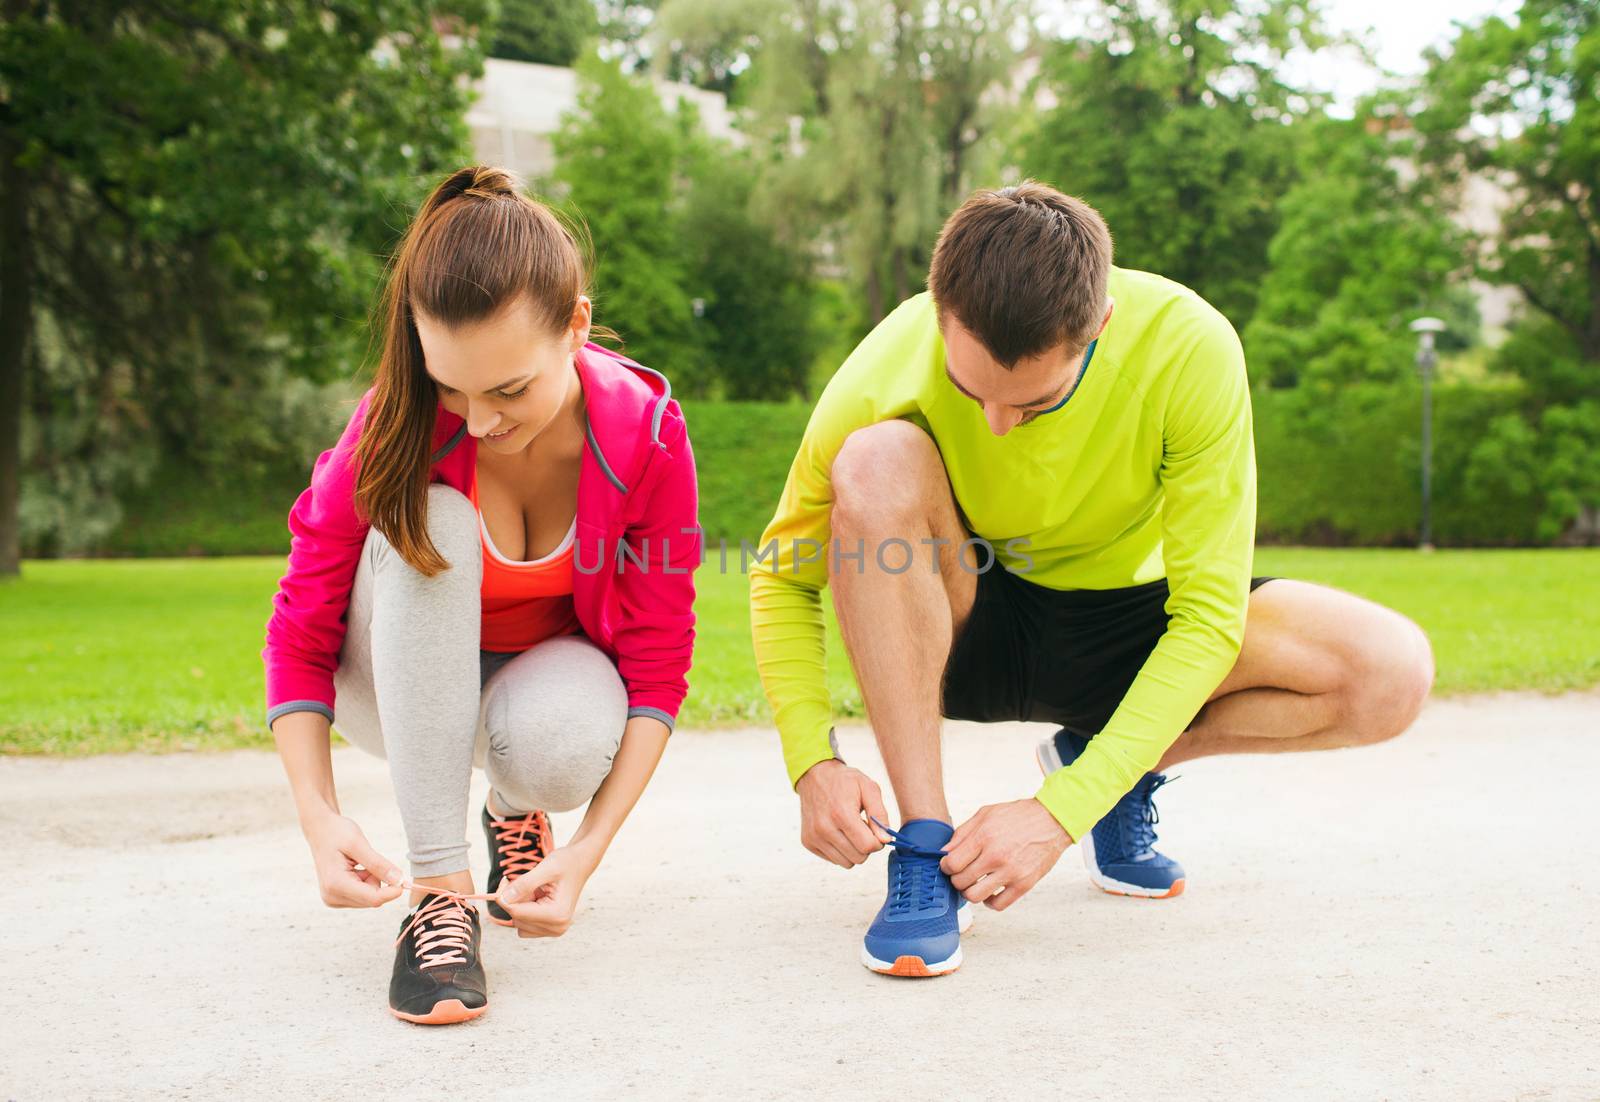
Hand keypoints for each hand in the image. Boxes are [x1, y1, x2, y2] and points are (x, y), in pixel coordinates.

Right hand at [301, 812, 404, 908]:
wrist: (320, 829)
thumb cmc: (337, 832)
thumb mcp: (359, 844)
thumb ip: (378, 864)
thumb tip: (399, 880)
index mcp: (336, 884)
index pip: (373, 898)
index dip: (392, 891)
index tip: (405, 880)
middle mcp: (332, 897)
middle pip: (372, 900)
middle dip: (379, 882)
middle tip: (369, 860)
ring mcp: (332, 899)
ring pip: (369, 898)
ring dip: (372, 882)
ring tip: (358, 863)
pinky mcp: (336, 898)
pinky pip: (362, 895)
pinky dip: (365, 882)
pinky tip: (355, 869)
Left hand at [497, 843, 600, 937]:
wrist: (579, 864)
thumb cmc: (566, 863)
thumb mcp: (546, 868)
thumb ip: (524, 884)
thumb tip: (502, 899)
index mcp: (557, 914)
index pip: (517, 913)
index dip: (505, 896)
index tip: (505, 881)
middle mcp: (557, 927)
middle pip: (516, 919)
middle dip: (514, 900)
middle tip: (522, 880)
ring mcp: (554, 930)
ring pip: (518, 923)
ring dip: (520, 905)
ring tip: (534, 890)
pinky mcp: (550, 929)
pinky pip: (524, 925)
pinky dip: (525, 911)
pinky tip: (536, 898)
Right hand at [795, 759, 891, 867]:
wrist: (814, 776)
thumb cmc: (844, 781)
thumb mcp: (869, 788)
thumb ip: (880, 814)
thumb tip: (885, 839)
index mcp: (841, 813)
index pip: (867, 846)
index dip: (878, 841)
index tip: (875, 830)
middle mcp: (824, 828)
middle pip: (858, 858)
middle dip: (865, 846)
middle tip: (862, 828)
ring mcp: (814, 837)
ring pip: (846, 863)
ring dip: (853, 850)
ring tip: (850, 830)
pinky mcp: (808, 842)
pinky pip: (833, 860)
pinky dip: (840, 850)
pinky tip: (838, 832)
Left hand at [941, 799, 1071, 911]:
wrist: (1052, 820)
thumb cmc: (1019, 816)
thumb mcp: (985, 814)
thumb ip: (962, 832)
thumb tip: (944, 852)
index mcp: (984, 836)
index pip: (951, 864)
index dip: (946, 866)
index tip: (950, 865)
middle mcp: (996, 856)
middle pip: (960, 882)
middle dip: (956, 879)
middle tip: (962, 873)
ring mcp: (1011, 872)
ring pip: (975, 897)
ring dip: (970, 892)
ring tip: (975, 883)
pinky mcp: (1024, 884)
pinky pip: (998, 905)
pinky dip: (989, 902)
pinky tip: (990, 891)